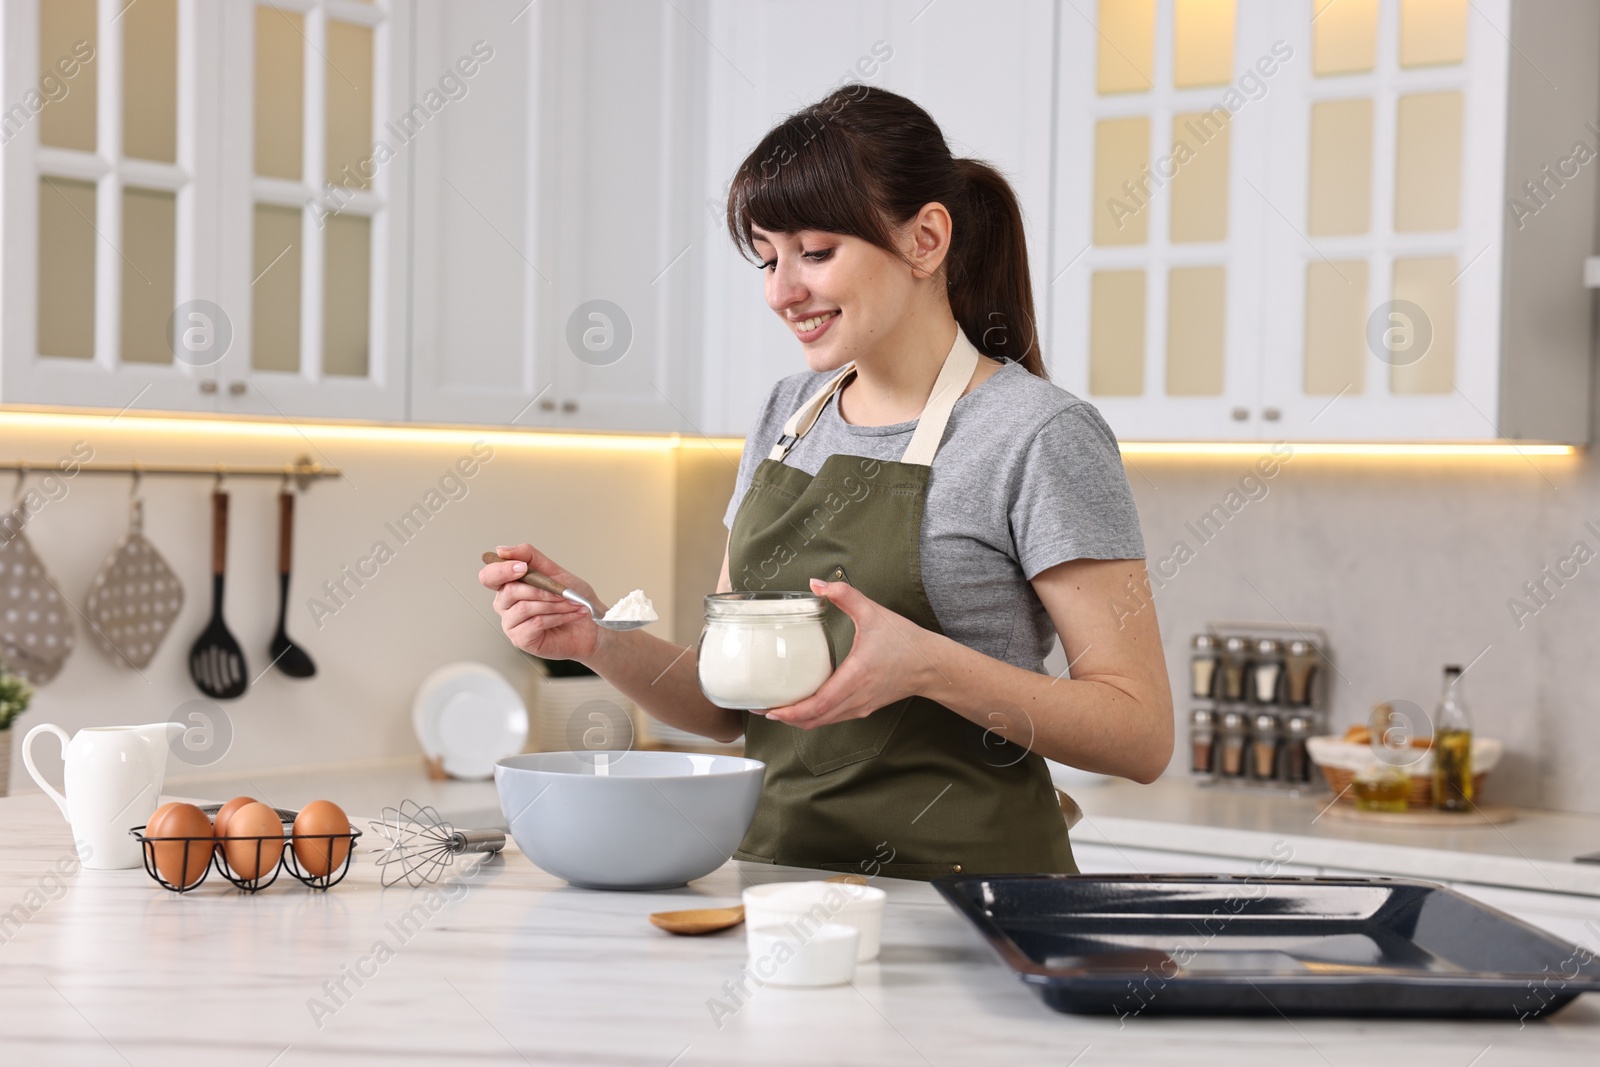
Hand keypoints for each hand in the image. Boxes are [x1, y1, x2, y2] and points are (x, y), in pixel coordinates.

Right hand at [478, 543, 601, 660]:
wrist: (591, 624)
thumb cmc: (572, 599)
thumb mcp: (554, 572)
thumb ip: (529, 557)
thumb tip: (502, 550)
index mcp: (509, 586)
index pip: (489, 576)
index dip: (502, 570)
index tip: (522, 567)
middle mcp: (505, 605)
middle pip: (508, 591)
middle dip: (540, 589)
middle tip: (562, 592)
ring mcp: (511, 623)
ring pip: (524, 607)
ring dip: (554, 604)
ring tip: (572, 604)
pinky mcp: (521, 639)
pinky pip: (536, 623)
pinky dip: (557, 616)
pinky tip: (570, 615)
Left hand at [762, 578, 939, 729]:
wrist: (931, 665)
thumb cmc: (904, 640)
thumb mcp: (873, 612)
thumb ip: (844, 594)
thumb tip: (815, 583)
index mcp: (856, 676)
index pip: (819, 704)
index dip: (792, 711)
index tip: (770, 709)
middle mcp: (857, 697)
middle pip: (814, 719)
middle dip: (786, 717)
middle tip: (760, 708)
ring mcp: (860, 707)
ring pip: (823, 723)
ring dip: (798, 720)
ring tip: (774, 709)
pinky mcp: (863, 708)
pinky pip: (832, 719)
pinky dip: (813, 717)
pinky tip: (800, 707)